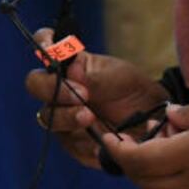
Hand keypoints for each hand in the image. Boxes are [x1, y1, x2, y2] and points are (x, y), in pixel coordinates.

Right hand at [22, 28, 167, 169]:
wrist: (152, 120)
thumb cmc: (131, 89)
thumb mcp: (118, 76)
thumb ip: (93, 77)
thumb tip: (71, 72)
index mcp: (69, 65)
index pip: (45, 46)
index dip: (43, 44)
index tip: (53, 51)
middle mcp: (59, 89)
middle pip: (36, 84)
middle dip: (54, 89)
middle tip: (83, 95)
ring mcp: (62, 116)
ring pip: (48, 117)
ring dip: (67, 117)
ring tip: (91, 118)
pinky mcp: (72, 143)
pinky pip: (69, 144)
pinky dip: (83, 143)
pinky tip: (99, 142)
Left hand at [99, 77, 188, 188]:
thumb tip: (171, 119)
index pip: (140, 161)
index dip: (118, 150)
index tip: (107, 135)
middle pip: (149, 182)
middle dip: (129, 164)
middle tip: (122, 141)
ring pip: (169, 187)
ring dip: (153, 168)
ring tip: (156, 138)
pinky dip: (176, 170)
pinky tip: (184, 144)